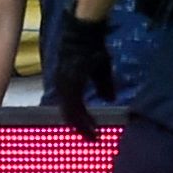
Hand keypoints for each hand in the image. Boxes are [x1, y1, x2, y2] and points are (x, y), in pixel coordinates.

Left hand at [48, 17, 113, 138]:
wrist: (86, 32)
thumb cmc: (93, 48)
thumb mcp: (101, 70)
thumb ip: (104, 86)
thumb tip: (108, 99)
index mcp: (68, 84)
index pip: (71, 108)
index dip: (81, 121)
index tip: (92, 132)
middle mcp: (63, 85)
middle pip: (69, 114)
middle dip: (81, 128)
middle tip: (93, 140)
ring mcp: (65, 84)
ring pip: (71, 112)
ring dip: (82, 126)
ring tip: (93, 136)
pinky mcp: (70, 81)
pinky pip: (74, 105)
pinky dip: (82, 117)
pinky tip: (91, 124)